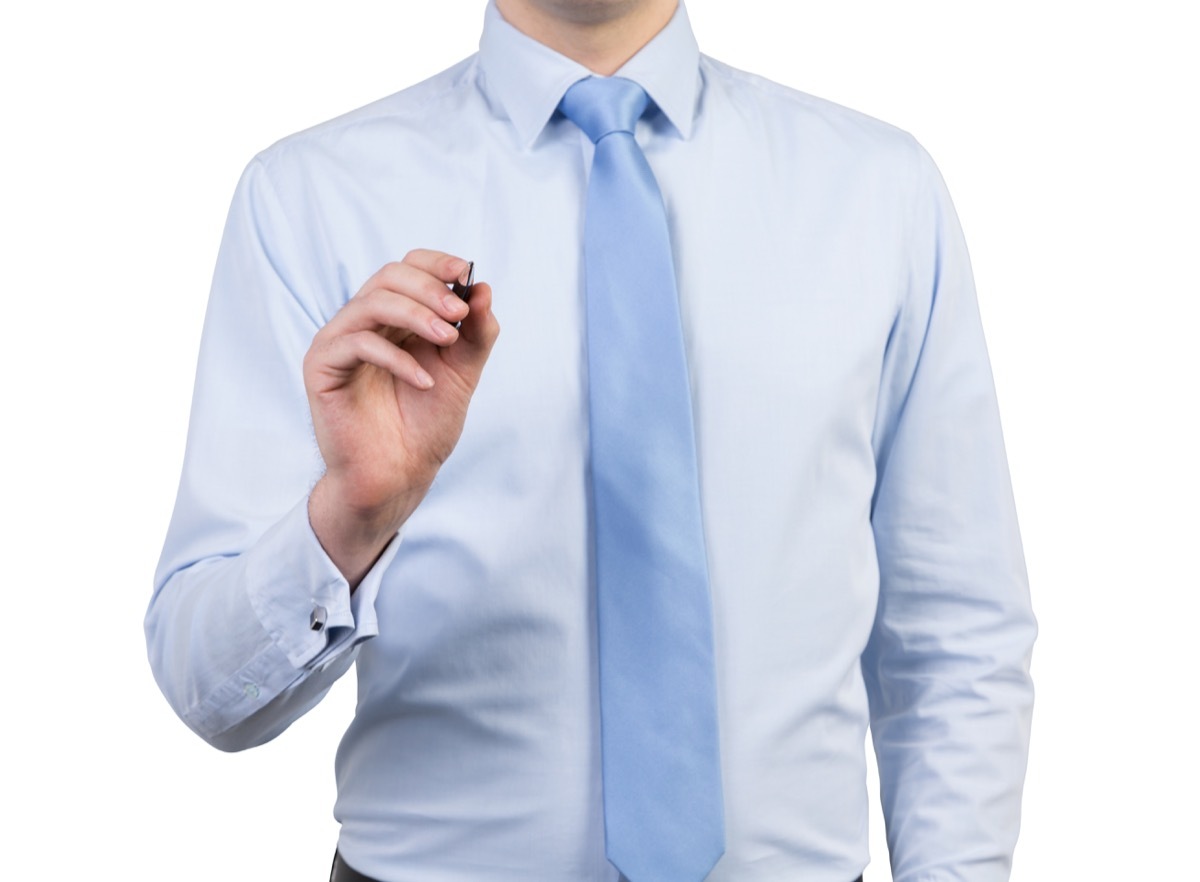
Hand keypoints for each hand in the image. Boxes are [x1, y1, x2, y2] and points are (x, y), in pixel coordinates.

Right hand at [303, 250, 499, 584]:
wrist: (399, 475)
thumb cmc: (425, 424)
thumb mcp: (462, 373)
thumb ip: (476, 333)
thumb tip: (484, 289)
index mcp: (394, 318)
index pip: (409, 268)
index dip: (436, 264)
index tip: (466, 273)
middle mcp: (363, 322)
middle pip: (389, 276)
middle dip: (429, 289)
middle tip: (459, 314)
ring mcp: (339, 342)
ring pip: (372, 302)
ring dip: (416, 315)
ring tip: (448, 341)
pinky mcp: (322, 367)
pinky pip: (358, 343)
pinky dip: (398, 358)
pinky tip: (424, 381)